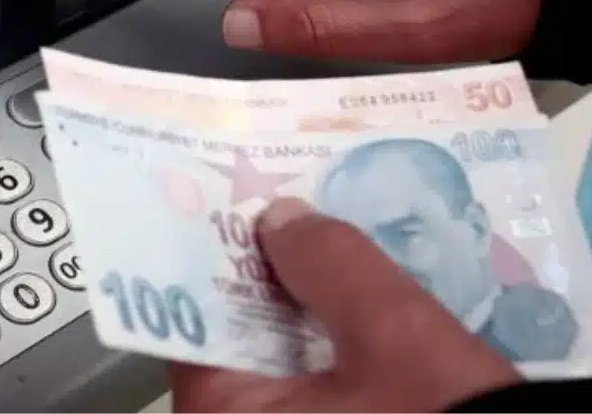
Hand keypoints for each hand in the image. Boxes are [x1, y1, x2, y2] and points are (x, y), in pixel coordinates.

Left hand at [170, 198, 519, 413]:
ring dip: (304, 302)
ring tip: (324, 233)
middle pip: (236, 330)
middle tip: (284, 200)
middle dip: (266, 270)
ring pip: (278, 354)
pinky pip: (313, 380)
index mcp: (226, 411)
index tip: (234, 199)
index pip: (195, 313)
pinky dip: (331, 340)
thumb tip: (279, 216)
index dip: (218, 252)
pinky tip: (357, 294)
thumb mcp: (396, 336)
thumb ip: (334, 266)